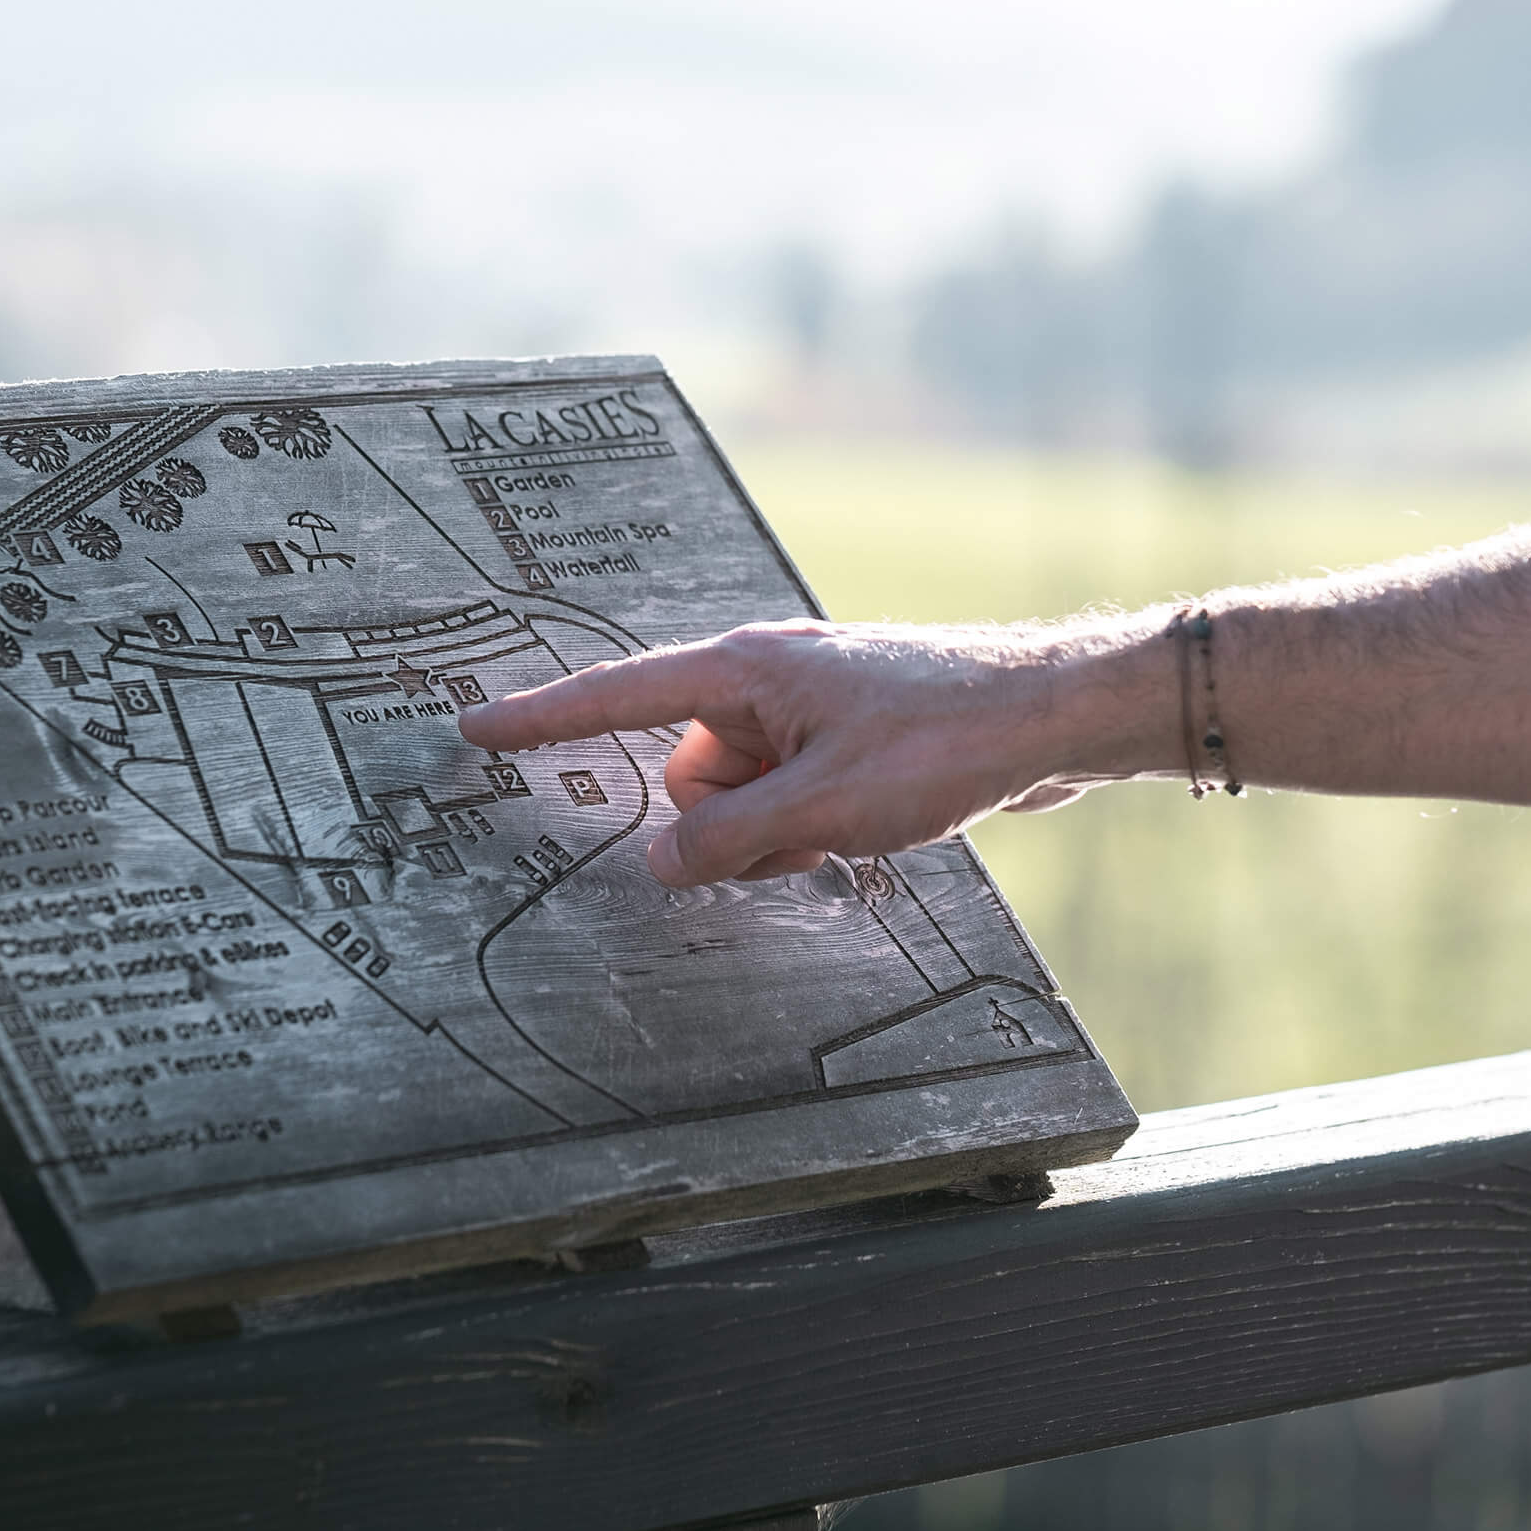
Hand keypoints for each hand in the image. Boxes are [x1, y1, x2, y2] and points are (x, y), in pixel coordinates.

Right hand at [458, 618, 1166, 886]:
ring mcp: (806, 710)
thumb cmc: (947, 737)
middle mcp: (766, 681)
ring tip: (853, 826)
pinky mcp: (841, 739)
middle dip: (729, 824)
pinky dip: (811, 825)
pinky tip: (872, 823)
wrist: (1054, 713)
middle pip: (689, 773)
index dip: (543, 719)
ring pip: (742, 797)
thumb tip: (659, 861)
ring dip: (778, 832)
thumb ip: (729, 838)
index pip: (618, 696)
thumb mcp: (827, 805)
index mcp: (746, 670)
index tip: (475, 728)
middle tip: (803, 833)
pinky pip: (788, 798)